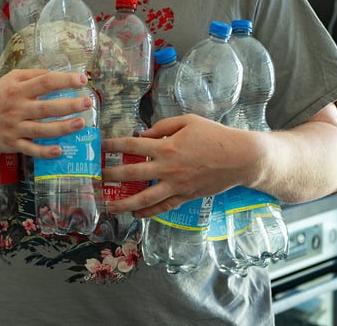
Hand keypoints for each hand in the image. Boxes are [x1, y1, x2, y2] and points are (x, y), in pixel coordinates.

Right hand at [0, 69, 93, 158]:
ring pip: (42, 130)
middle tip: (87, 102)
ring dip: (63, 127)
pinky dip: (45, 151)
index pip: (45, 82)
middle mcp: (17, 109)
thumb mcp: (10, 79)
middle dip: (69, 105)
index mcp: (17, 90)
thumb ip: (32, 75)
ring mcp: (15, 128)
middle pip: (47, 108)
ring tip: (81, 123)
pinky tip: (59, 150)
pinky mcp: (12, 144)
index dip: (65, 80)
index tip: (82, 79)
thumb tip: (55, 74)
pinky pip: (31, 149)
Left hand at [100, 114, 255, 217]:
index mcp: (166, 147)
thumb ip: (162, 127)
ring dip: (124, 203)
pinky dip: (149, 213)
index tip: (100, 147)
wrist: (240, 158)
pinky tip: (137, 215)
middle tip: (96, 177)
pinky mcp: (185, 196)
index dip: (113, 146)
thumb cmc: (214, 135)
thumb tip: (142, 135)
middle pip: (131, 174)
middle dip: (111, 175)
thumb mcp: (187, 121)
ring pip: (144, 199)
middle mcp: (167, 168)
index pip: (131, 146)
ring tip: (109, 206)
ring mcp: (176, 185)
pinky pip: (164, 207)